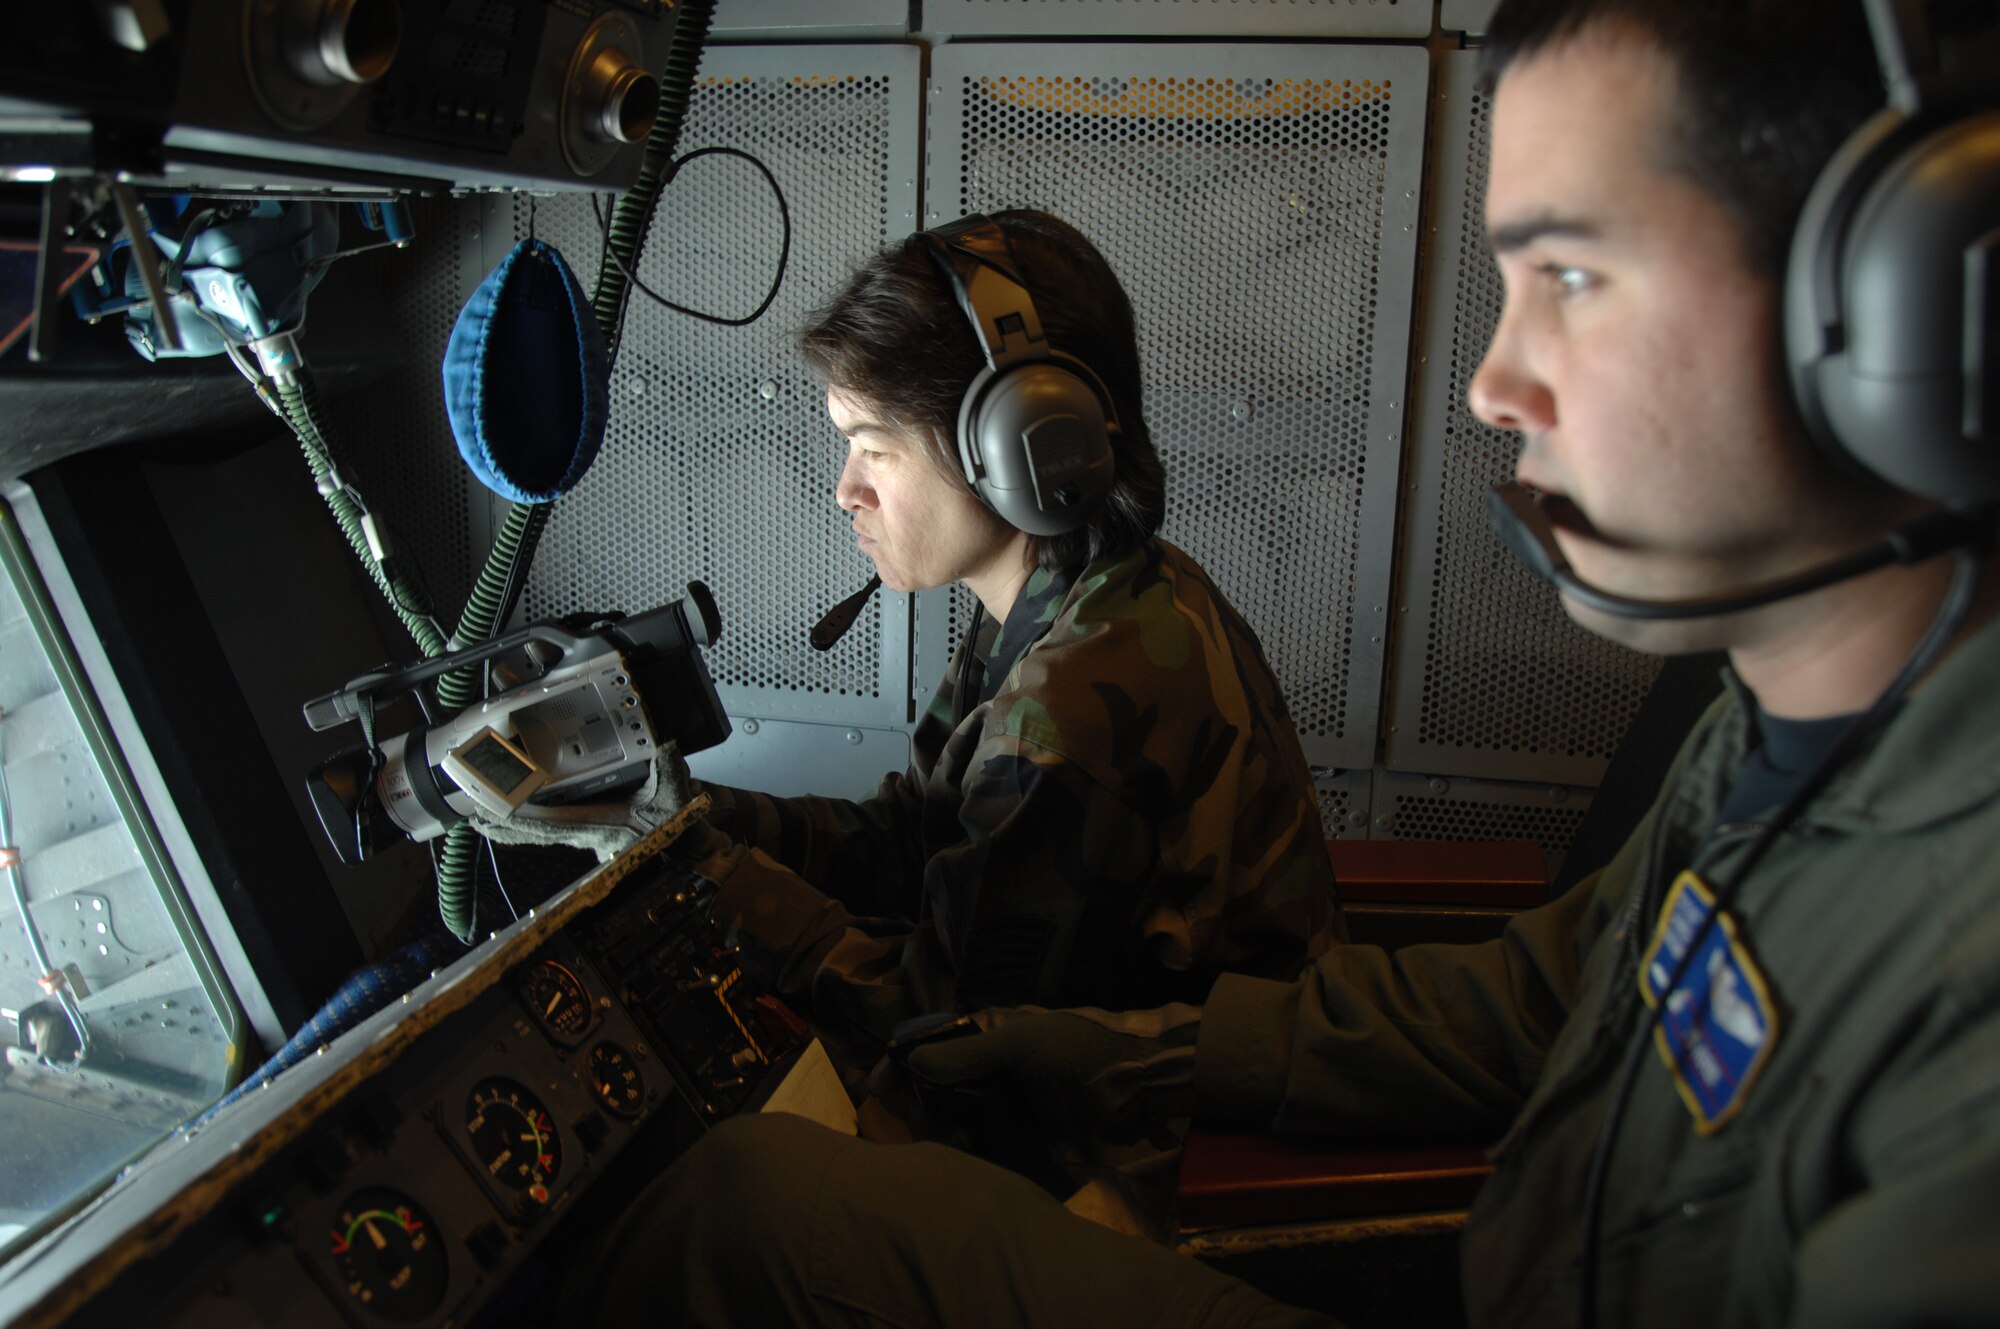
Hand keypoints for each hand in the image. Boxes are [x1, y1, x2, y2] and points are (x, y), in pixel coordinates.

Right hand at [897, 1004, 1201, 1142]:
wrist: (1136, 1091)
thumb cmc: (1080, 1055)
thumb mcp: (1024, 1046)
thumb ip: (970, 1054)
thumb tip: (915, 1062)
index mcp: (993, 1033)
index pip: (936, 1042)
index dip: (904, 1060)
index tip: (879, 1085)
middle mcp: (994, 1064)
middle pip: (940, 1083)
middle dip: (921, 1102)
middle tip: (916, 1123)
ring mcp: (1008, 1097)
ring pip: (957, 1113)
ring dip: (944, 1126)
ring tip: (950, 1139)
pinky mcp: (1023, 1129)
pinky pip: (983, 1137)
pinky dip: (968, 1145)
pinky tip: (966, 1151)